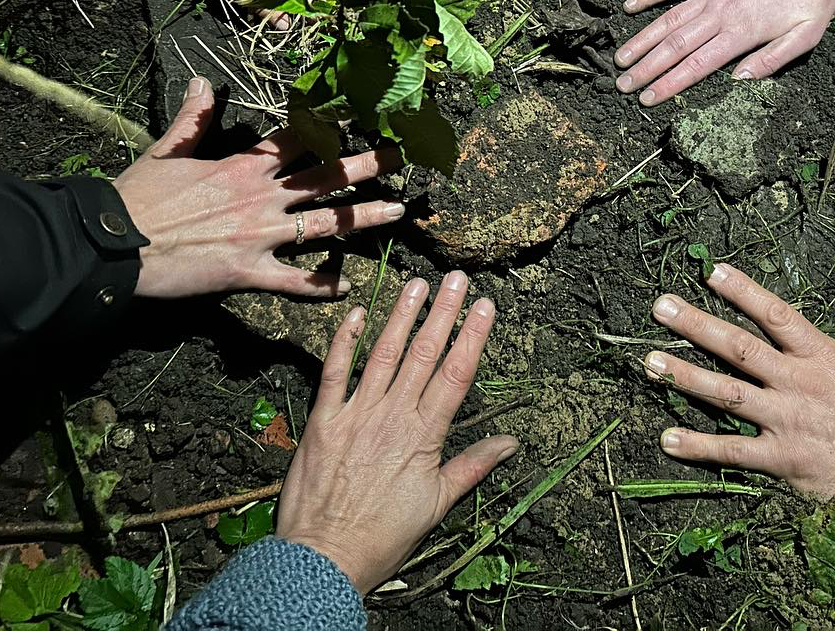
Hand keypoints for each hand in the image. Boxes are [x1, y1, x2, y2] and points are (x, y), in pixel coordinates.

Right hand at [114, 78, 403, 298]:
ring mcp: (259, 234)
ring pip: (323, 223)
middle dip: (366, 165)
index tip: (360, 114)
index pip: (295, 138)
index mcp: (241, 165)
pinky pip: (293, 281)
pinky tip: (347, 286)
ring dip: (363, 217)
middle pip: (324, 176)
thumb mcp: (165, 151)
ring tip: (398, 212)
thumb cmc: (136, 198)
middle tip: (401, 156)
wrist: (114, 243)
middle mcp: (260, 196)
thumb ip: (191, 120)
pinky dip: (320, 286)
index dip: (329, 125)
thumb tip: (200, 83)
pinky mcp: (248, 271)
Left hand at [276, 272, 517, 593]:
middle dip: (442, 312)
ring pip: (384, 354)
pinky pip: (335, 373)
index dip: (472, 336)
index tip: (485, 305)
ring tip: (417, 285)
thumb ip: (472, 467)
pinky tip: (355, 314)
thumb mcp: (436, 505)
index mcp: (425, 436)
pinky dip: (344, 342)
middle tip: (455, 278)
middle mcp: (394, 416)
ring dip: (401, 317)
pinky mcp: (324, 421)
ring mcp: (357, 414)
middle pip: (425, 354)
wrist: (324, 558)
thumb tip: (510, 443)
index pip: (456, 374)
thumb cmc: (383, 537)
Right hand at [614, 0, 834, 104]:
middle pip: (675, 45)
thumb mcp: (806, 35)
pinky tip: (630, 6)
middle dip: (646, 68)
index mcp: (741, 32)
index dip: (668, 84)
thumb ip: (772, 60)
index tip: (646, 99)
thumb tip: (738, 81)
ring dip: (642, 39)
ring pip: (669, 18)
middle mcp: (721, 12)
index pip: (695, 66)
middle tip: (622, 85)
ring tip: (621, 57)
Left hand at [645, 261, 834, 533]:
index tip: (710, 271)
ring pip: (726, 394)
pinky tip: (667, 438)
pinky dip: (698, 446)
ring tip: (649, 362)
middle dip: (696, 324)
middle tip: (660, 306)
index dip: (741, 290)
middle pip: (738, 348)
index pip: (775, 313)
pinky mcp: (781, 461)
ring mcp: (786, 422)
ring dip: (685, 377)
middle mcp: (798, 384)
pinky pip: (733, 452)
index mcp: (823, 355)